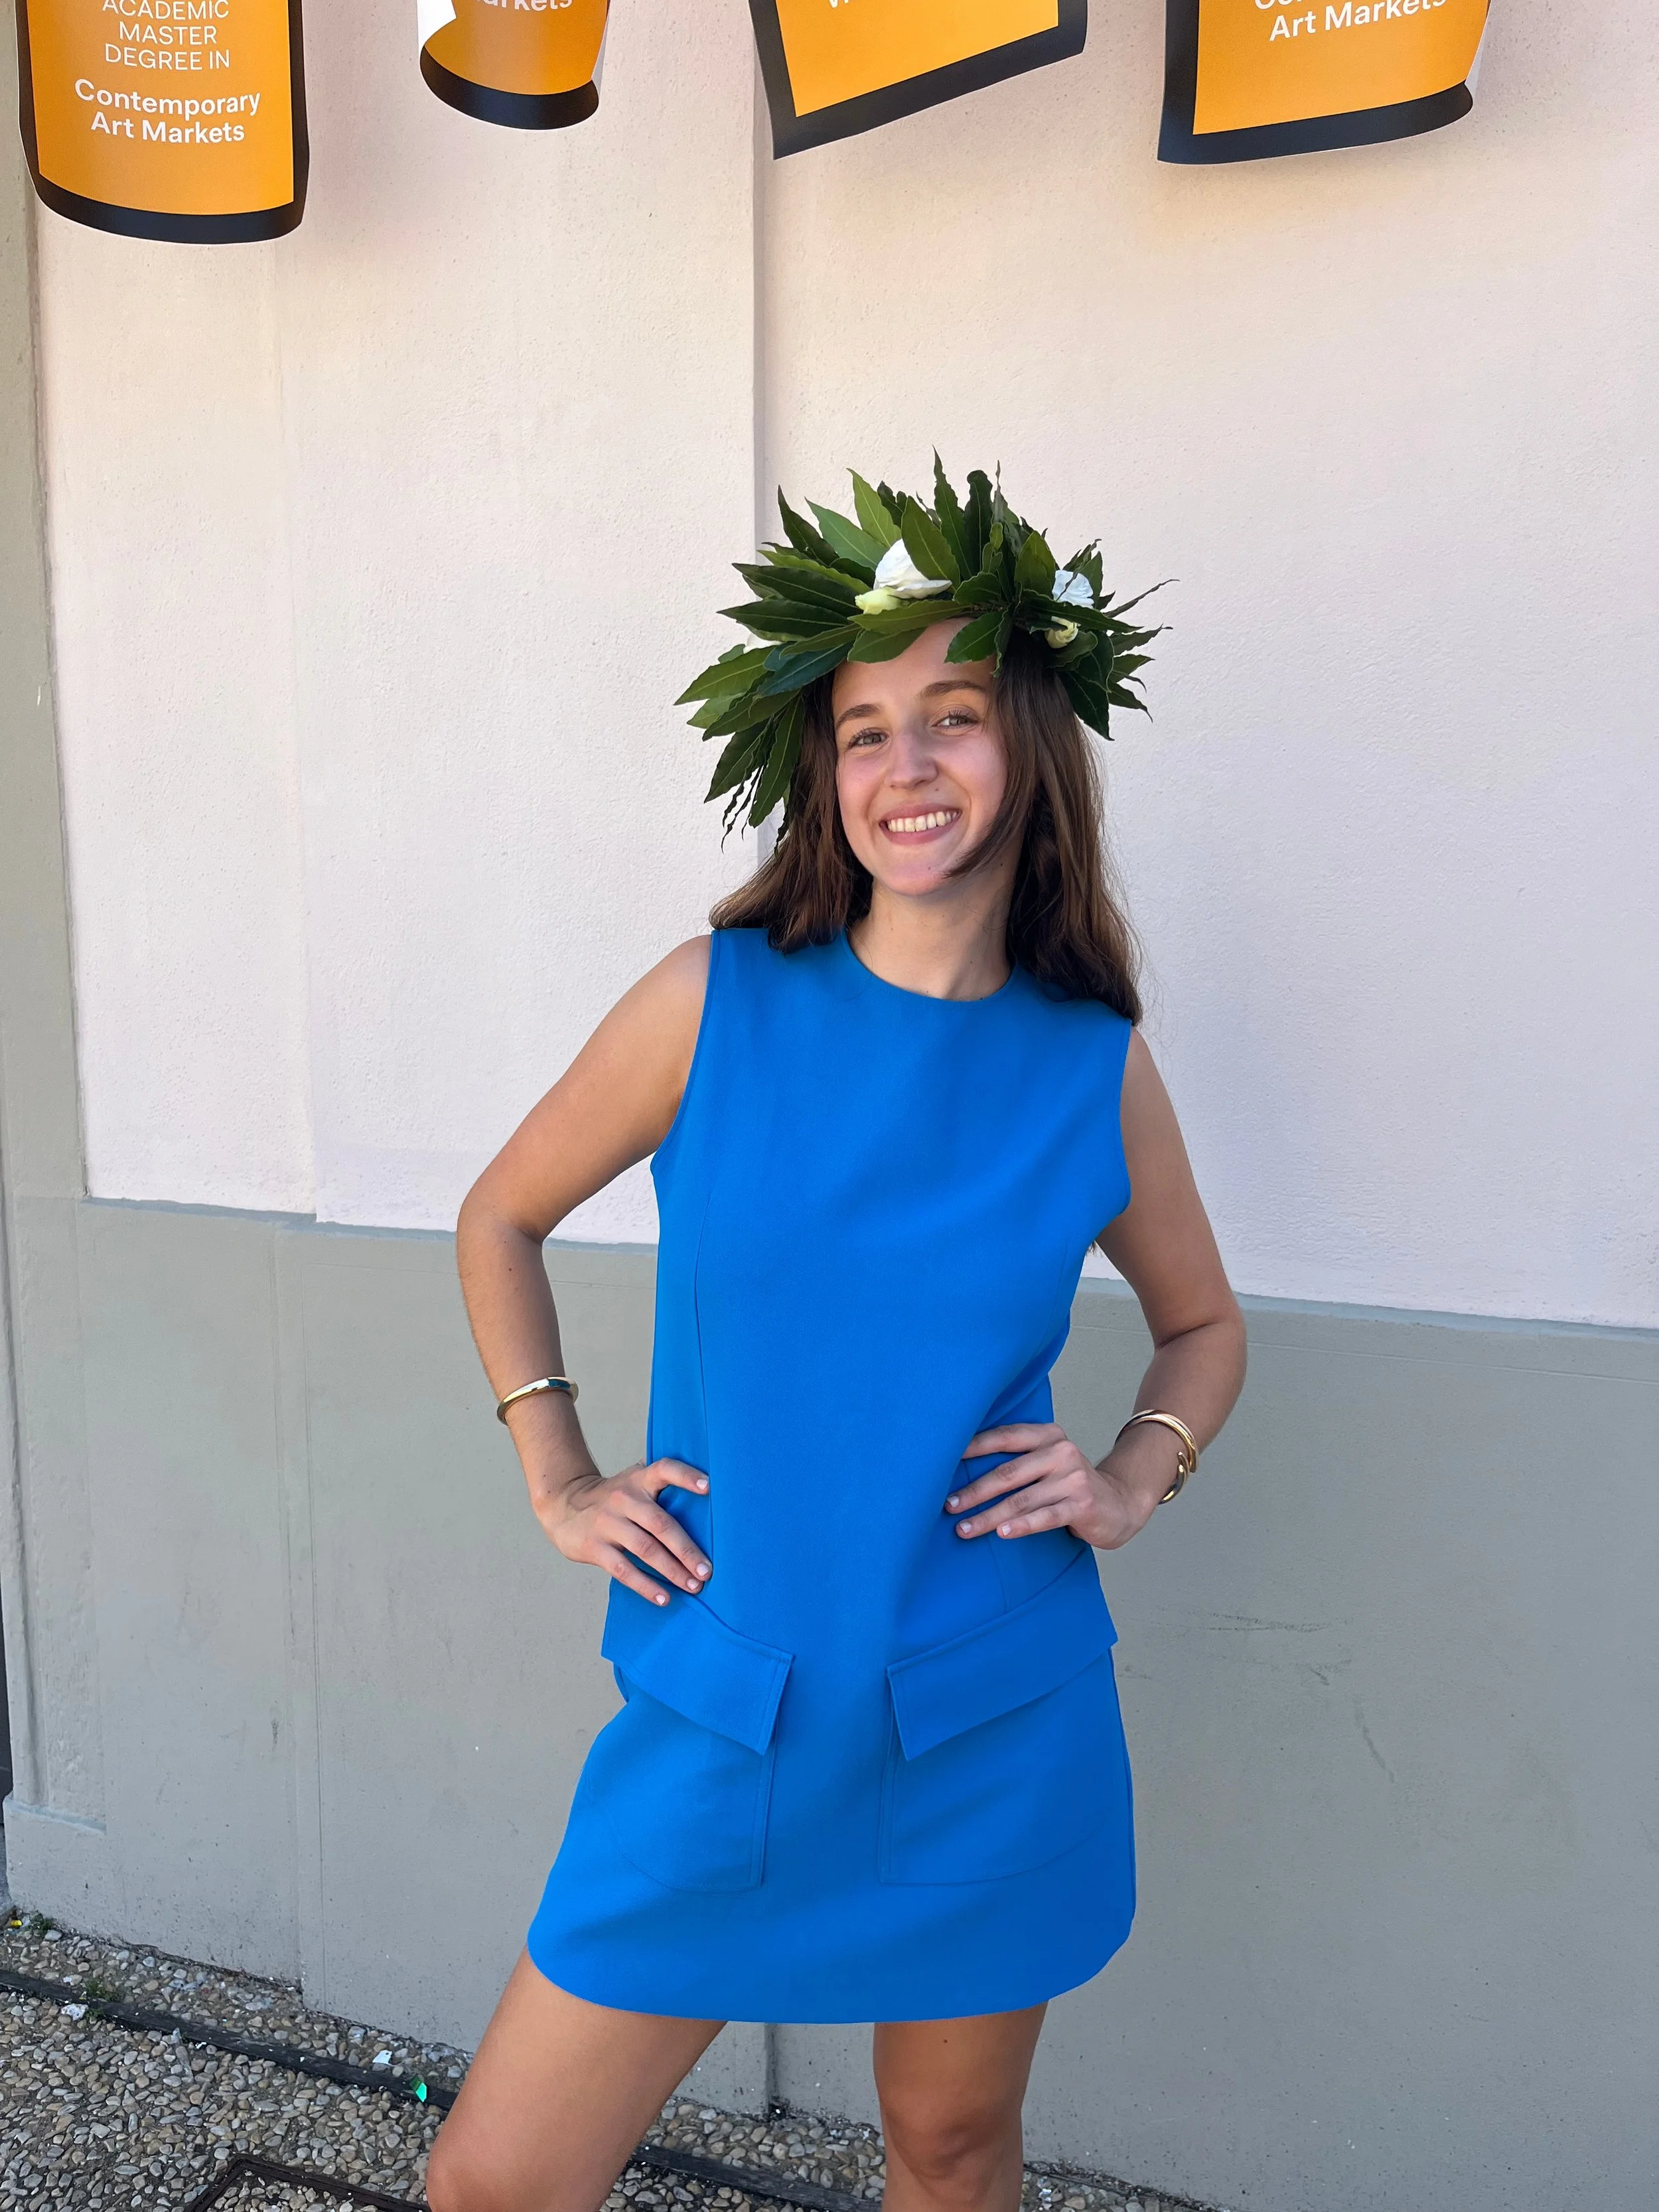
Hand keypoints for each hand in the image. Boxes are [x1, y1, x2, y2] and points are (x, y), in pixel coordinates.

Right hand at [538, 1457, 711, 1606]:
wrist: (563, 1505)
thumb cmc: (612, 1497)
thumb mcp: (632, 1480)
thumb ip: (659, 1481)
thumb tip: (709, 1490)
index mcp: (638, 1479)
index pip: (664, 1470)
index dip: (686, 1476)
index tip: (709, 1487)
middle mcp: (624, 1499)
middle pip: (661, 1524)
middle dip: (687, 1550)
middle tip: (708, 1571)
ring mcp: (607, 1523)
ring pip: (646, 1550)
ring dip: (673, 1571)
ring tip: (694, 1586)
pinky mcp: (594, 1547)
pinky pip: (624, 1570)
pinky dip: (646, 1586)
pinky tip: (664, 1598)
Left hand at [945, 1422, 1175, 1551]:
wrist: (1120, 1504)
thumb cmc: (1070, 1485)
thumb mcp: (1048, 1462)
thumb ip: (1018, 1459)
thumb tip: (960, 1467)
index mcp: (1048, 1435)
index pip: (1004, 1437)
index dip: (972, 1447)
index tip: (941, 1460)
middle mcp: (1061, 1452)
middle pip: (1007, 1473)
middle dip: (973, 1491)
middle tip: (948, 1506)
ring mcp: (1073, 1478)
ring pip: (1020, 1500)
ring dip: (988, 1516)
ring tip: (964, 1529)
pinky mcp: (1081, 1504)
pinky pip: (1044, 1517)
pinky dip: (1020, 1525)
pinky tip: (1001, 1533)